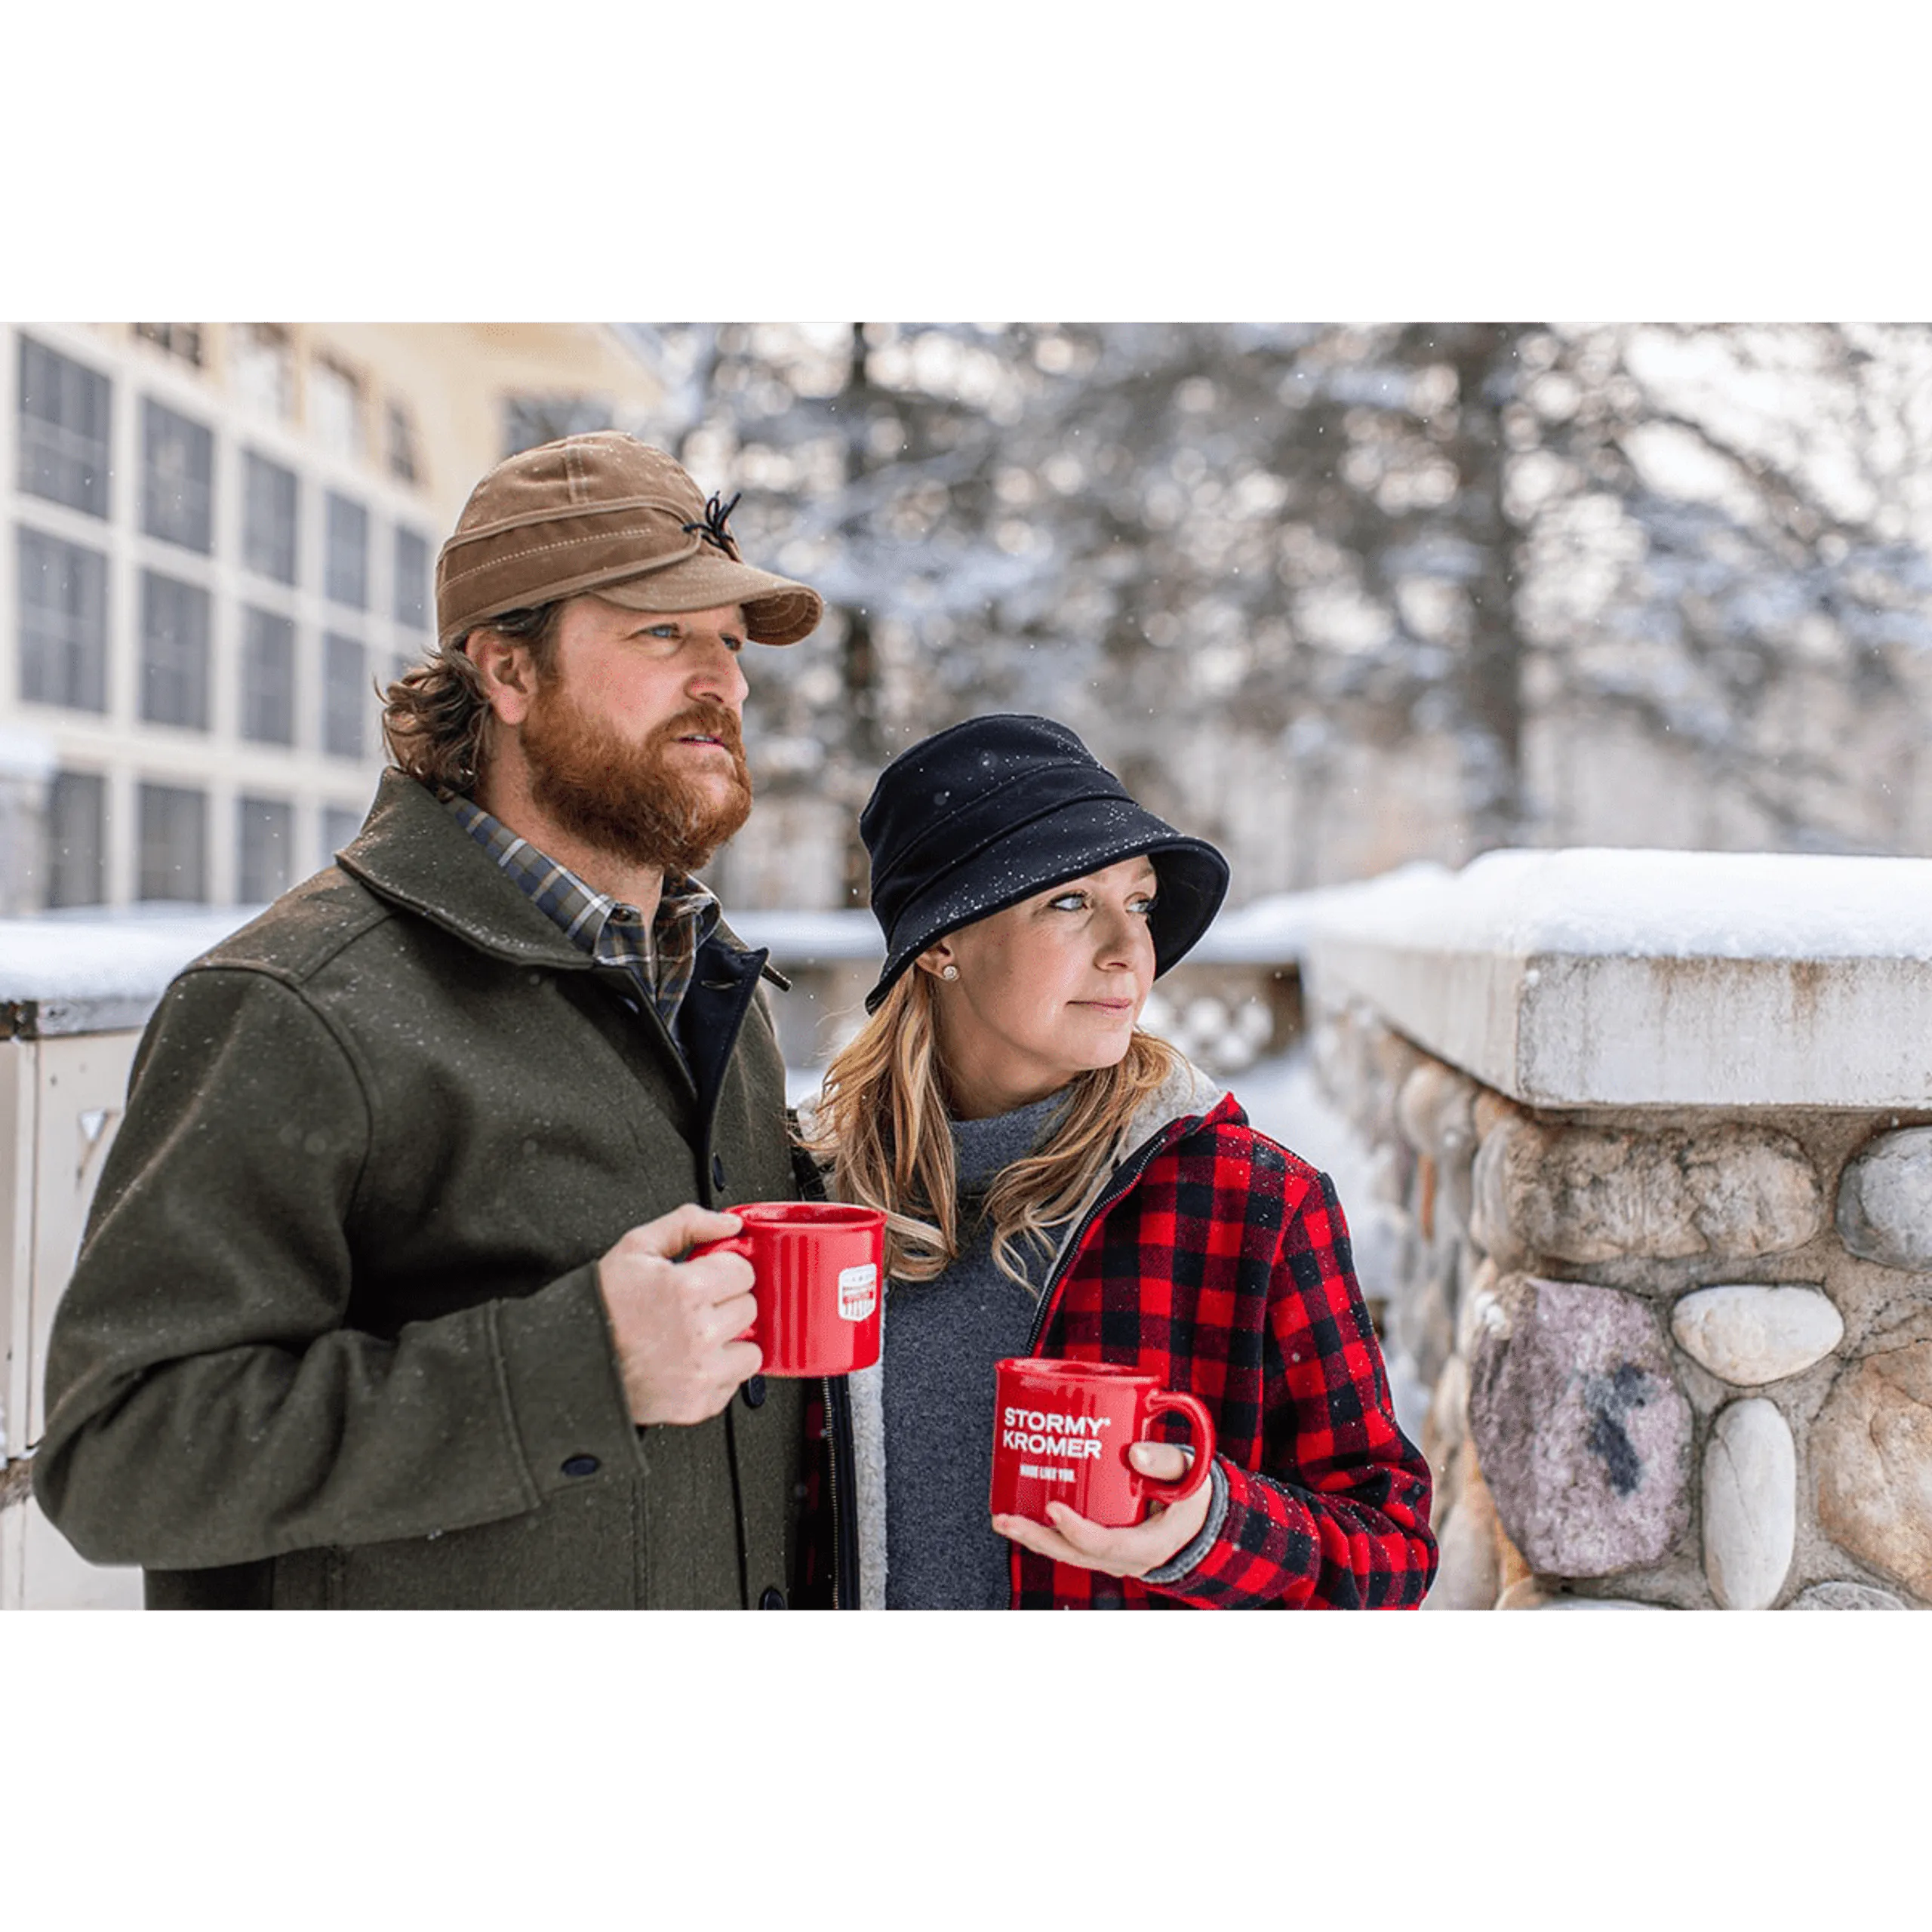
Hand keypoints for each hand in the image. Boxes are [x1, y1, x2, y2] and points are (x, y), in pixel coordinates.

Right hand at [596, 1205, 760, 1426]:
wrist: (574, 1361)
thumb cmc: (601, 1307)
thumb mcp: (636, 1248)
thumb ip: (688, 1224)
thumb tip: (729, 1224)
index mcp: (687, 1290)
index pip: (743, 1271)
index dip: (723, 1269)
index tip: (709, 1275)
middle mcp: (699, 1333)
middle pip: (749, 1306)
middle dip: (727, 1301)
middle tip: (697, 1304)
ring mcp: (701, 1372)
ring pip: (751, 1348)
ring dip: (731, 1340)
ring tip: (698, 1334)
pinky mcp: (698, 1403)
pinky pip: (735, 1382)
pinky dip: (720, 1372)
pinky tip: (692, 1360)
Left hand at [993, 1444, 1213, 1579]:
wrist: (1198, 1516)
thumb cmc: (1192, 1493)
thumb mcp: (1189, 1475)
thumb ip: (1166, 1462)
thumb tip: (1135, 1452)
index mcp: (1148, 1545)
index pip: (1106, 1546)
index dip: (1076, 1531)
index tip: (1053, 1507)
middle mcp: (1124, 1558)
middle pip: (1074, 1554)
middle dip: (1036, 1538)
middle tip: (1005, 1519)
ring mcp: (1110, 1554)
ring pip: (1066, 1551)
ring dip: (1032, 1536)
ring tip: (1001, 1517)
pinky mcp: (1100, 1543)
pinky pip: (1068, 1543)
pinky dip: (1043, 1530)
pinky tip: (1020, 1512)